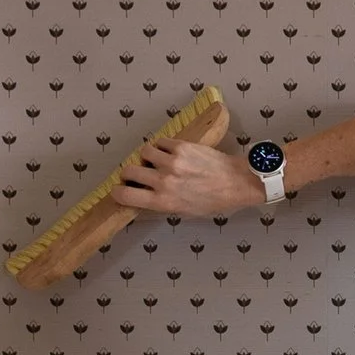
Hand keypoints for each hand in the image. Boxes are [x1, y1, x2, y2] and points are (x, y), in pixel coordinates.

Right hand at [114, 107, 262, 221]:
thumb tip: (145, 198)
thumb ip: (163, 204)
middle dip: (129, 172)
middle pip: (128, 171)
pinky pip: (159, 142)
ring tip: (157, 160)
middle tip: (137, 173)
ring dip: (147, 157)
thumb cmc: (215, 201)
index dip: (118, 191)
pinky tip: (169, 152)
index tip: (120, 189)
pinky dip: (161, 146)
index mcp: (163, 201)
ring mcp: (171, 162)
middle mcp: (163, 181)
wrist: (236, 182)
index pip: (125, 194)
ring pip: (143, 153)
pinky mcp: (181, 146)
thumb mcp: (185, 212)